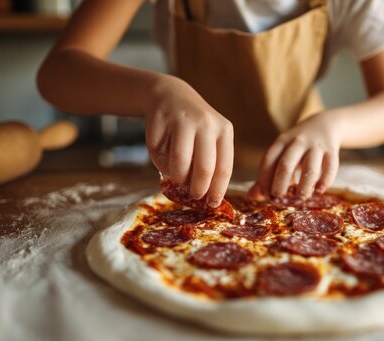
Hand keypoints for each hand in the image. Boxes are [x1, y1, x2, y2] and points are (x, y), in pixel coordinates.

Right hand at [145, 75, 233, 206]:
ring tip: (175, 175)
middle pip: (205, 168)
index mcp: (224, 130)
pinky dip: (159, 161)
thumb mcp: (209, 139)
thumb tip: (208, 198)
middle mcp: (206, 124)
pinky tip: (162, 152)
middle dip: (199, 189)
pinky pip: (159, 153)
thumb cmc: (194, 127)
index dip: (218, 190)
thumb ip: (211, 162)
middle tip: (194, 196)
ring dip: (176, 177)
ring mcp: (183, 120)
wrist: (170, 95)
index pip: (224, 167)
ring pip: (180, 163)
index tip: (213, 204)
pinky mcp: (162, 120)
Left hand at [252, 112, 340, 198]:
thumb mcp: (282, 153)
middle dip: (280, 183)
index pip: (268, 160)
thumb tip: (252, 197)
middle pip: (286, 164)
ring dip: (304, 186)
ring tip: (301, 198)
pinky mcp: (331, 150)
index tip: (264, 194)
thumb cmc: (298, 146)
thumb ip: (268, 174)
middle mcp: (297, 142)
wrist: (326, 124)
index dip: (264, 179)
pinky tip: (319, 191)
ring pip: (310, 168)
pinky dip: (325, 181)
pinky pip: (330, 167)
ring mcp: (316, 146)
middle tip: (278, 199)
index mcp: (281, 141)